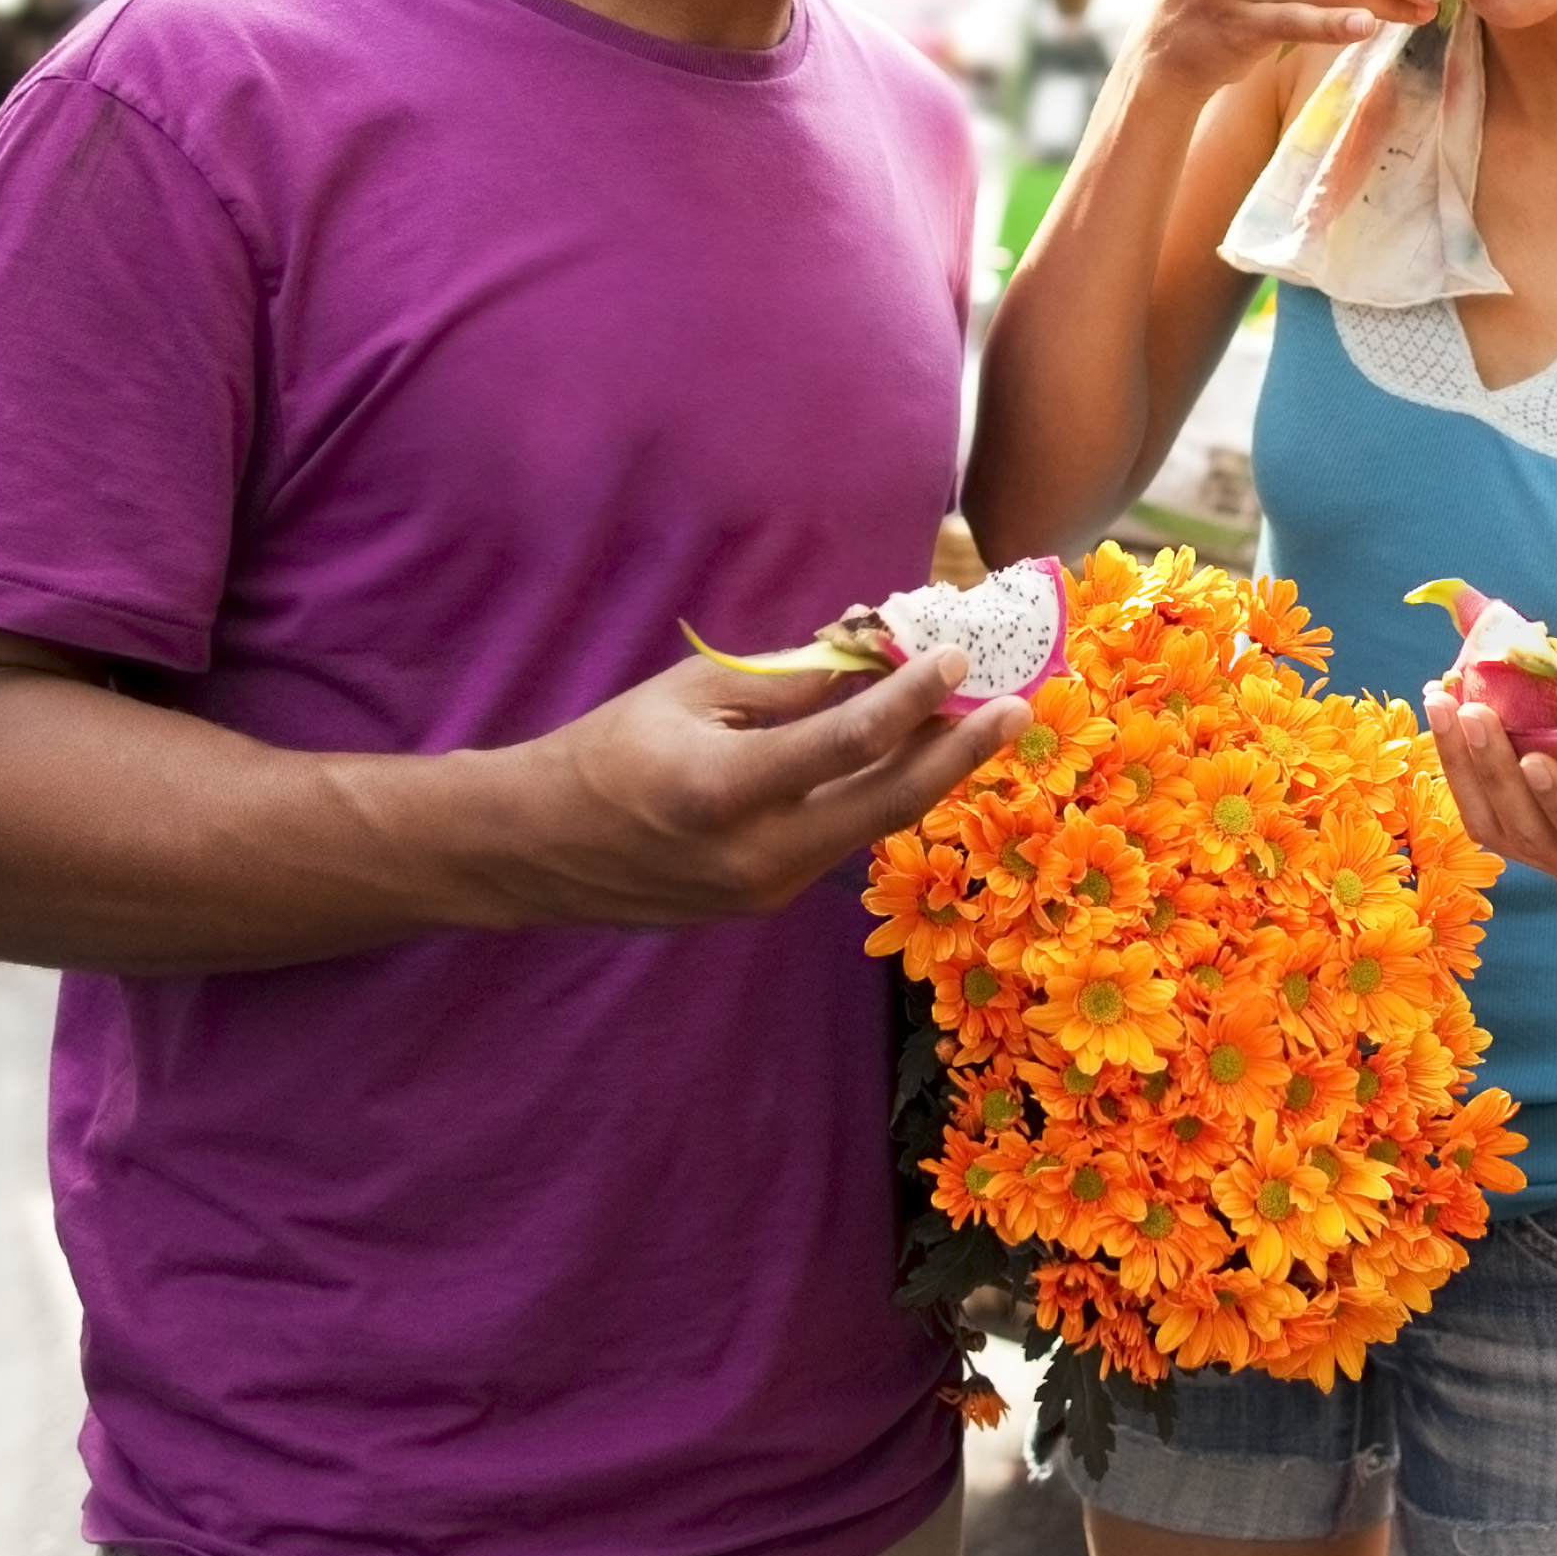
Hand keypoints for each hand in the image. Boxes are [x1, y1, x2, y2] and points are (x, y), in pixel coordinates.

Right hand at [508, 648, 1026, 927]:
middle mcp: (753, 855)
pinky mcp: (764, 903)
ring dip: (925, 773)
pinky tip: (904, 757)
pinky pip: (837, 841)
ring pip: (870, 826)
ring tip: (975, 722)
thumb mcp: (693, 694)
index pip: (844, 742)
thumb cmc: (608, 751)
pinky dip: (874, 796)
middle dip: (960, 753)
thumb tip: (877, 652)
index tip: (957, 656)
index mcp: (722, 790)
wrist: (537, 851)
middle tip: (1018, 710)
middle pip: (886, 804)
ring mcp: (763, 890)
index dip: (911, 697)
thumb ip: (790, 684)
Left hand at [1425, 677, 1556, 900]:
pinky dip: (1460, 761)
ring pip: (1495, 825)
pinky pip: (1483, 809)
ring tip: (1443, 700)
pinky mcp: (1531, 836)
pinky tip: (1444, 709)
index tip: (1536, 760)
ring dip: (1463, 762)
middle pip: (1533, 835)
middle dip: (1496, 770)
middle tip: (1475, 708)